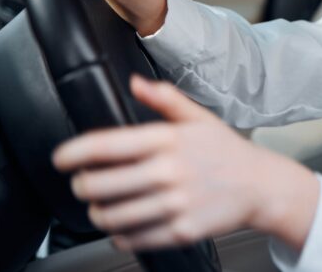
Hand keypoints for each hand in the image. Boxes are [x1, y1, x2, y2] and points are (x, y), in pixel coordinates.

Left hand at [53, 75, 319, 252]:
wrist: (261, 186)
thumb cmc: (226, 151)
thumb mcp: (198, 117)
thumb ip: (164, 98)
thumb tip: (135, 82)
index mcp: (167, 140)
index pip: (105, 146)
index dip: (73, 153)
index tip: (60, 158)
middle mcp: (168, 172)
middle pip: (98, 186)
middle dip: (81, 186)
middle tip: (82, 183)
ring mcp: (174, 205)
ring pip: (110, 217)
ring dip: (97, 213)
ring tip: (100, 206)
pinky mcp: (180, 232)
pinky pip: (131, 239)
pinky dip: (119, 233)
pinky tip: (124, 223)